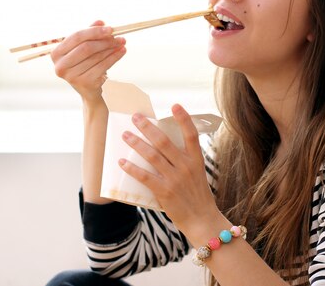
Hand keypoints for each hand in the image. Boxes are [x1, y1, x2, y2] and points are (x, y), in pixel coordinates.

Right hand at [51, 20, 126, 101]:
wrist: (87, 89)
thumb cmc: (83, 64)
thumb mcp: (83, 48)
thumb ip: (89, 34)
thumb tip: (100, 22)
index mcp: (56, 54)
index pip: (76, 37)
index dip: (94, 31)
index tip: (109, 28)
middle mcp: (61, 66)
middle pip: (86, 47)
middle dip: (104, 40)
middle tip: (118, 36)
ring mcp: (72, 76)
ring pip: (97, 56)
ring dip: (111, 48)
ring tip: (121, 42)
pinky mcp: (85, 83)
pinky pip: (103, 66)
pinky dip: (114, 57)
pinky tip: (121, 51)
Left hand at [119, 104, 222, 237]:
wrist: (202, 219)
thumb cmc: (198, 196)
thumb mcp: (198, 173)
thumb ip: (184, 160)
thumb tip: (162, 148)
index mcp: (196, 160)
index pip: (191, 134)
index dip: (183, 118)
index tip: (175, 105)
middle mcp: (186, 166)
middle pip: (164, 141)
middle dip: (148, 127)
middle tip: (136, 117)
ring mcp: (175, 178)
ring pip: (152, 156)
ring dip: (136, 143)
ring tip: (126, 135)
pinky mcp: (164, 191)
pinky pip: (145, 177)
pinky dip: (132, 168)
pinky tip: (122, 162)